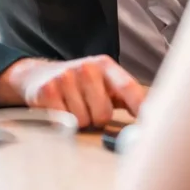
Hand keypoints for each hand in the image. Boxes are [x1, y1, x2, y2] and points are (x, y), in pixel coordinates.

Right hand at [0, 55, 145, 127]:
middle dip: (96, 118)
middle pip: (103, 114)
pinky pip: (63, 122)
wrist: (38, 74)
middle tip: (87, 108)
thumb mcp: (103, 82)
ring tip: (71, 106)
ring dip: (78, 121)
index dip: (140, 107)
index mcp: (105, 65)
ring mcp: (65, 77)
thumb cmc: (78, 84)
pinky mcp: (47, 91)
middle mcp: (86, 67)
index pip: (128, 87)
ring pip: (83, 121)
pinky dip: (61, 122)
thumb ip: (126, 97)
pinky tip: (58, 108)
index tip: (149, 125)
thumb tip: (150, 115)